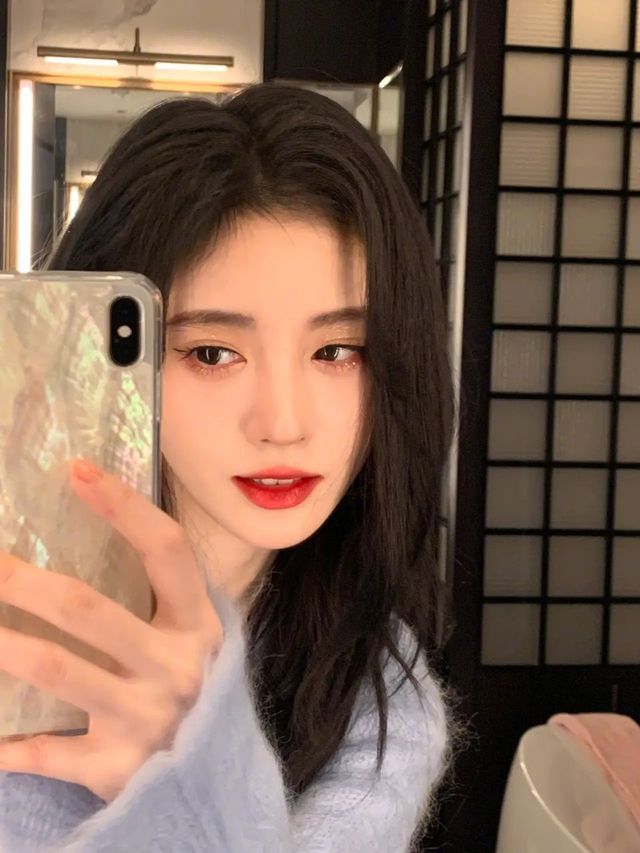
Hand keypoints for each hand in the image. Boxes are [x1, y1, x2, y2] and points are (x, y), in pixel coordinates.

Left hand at [0, 458, 223, 802]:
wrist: (215, 781)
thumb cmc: (193, 687)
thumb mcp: (189, 637)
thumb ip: (157, 596)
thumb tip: (97, 530)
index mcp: (196, 623)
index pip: (165, 550)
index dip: (124, 508)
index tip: (77, 470)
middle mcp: (176, 666)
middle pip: (89, 609)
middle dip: (26, 582)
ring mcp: (147, 718)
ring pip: (60, 671)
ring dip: (4, 645)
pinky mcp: (118, 768)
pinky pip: (49, 752)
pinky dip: (9, 744)